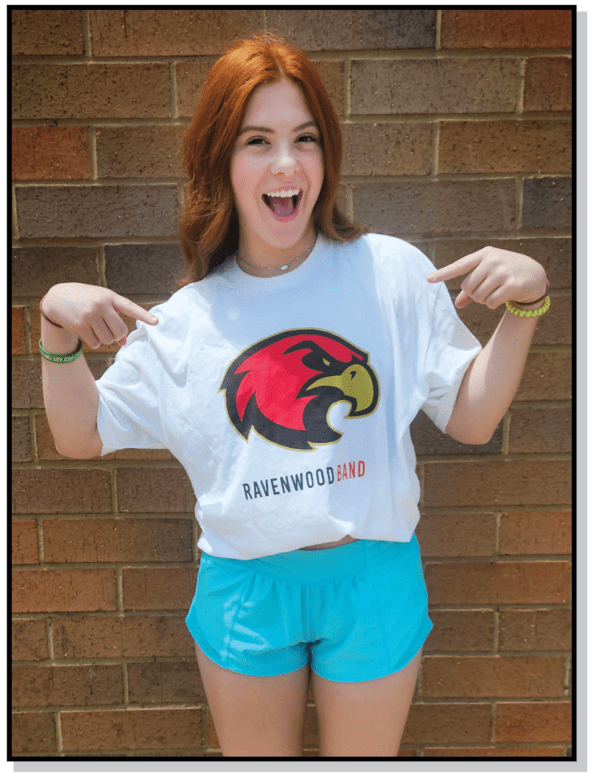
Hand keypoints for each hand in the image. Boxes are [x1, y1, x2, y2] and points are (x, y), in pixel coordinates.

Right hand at [41, 283, 158, 348]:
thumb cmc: (87, 301)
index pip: (130, 308)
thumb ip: (115, 320)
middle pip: (120, 331)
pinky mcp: (79, 325)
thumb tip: (123, 343)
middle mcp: (101, 305)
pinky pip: (96, 344)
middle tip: (110, 331)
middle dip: (117, 336)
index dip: (144, 316)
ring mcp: (90, 315)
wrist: (58, 298)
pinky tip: (88, 333)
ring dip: (105, 340)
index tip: (156, 322)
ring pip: (108, 340)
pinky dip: (95, 343)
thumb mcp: (102, 305)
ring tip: (96, 329)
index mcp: (110, 297)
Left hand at [426, 247, 547, 308]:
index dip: (443, 273)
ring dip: (484, 300)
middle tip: (487, 291)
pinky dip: (493, 305)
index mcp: (485, 254)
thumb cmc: (507, 273)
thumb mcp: (490, 274)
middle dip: (474, 294)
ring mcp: (503, 271)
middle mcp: (492, 260)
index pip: (460, 265)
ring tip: (496, 292)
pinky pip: (491, 302)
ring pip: (478, 297)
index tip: (428, 279)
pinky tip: (503, 298)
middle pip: (468, 287)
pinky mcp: (512, 284)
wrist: (536, 274)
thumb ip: (473, 288)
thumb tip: (457, 304)